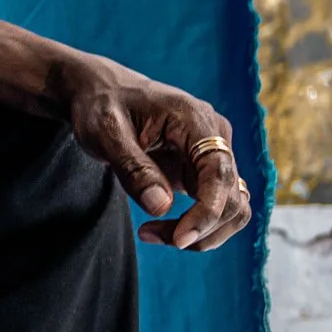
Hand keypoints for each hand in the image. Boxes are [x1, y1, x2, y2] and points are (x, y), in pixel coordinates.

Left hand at [56, 54, 251, 251]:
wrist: (100, 92)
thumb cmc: (101, 105)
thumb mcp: (106, 133)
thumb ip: (133, 168)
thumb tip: (161, 207)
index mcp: (196, 119)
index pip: (219, 173)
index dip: (207, 212)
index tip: (180, 240)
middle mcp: (215, 137)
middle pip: (231, 198)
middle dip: (198, 228)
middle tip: (149, 235)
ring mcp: (212, 155)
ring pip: (230, 208)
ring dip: (201, 233)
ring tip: (153, 234)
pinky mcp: (202, 171)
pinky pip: (214, 207)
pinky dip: (195, 225)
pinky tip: (159, 227)